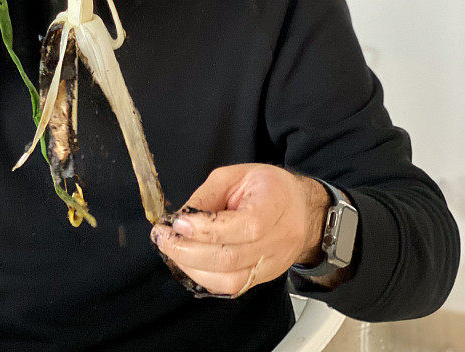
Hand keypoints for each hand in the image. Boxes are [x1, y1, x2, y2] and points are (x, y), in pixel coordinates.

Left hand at [150, 163, 330, 296]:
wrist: (301, 209)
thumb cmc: (267, 186)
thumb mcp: (234, 176)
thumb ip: (206, 196)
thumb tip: (178, 220)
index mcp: (275, 204)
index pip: (244, 227)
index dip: (205, 228)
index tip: (176, 222)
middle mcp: (278, 241)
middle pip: (231, 259)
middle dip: (187, 251)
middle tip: (162, 238)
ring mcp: (272, 265)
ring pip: (229, 281)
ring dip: (192, 268)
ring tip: (171, 250)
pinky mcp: (263, 279)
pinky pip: (231, 288)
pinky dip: (204, 277)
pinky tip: (188, 262)